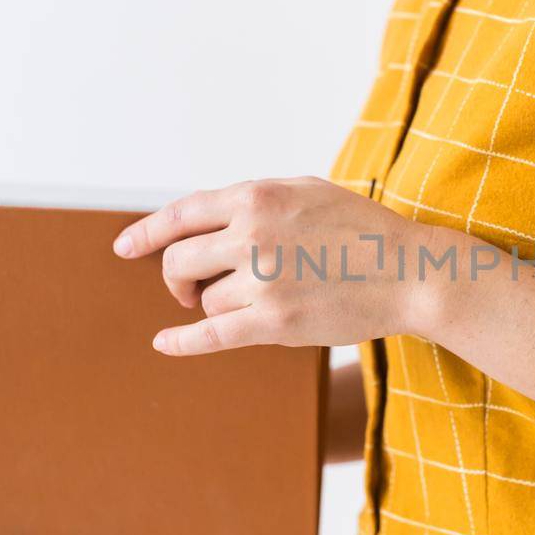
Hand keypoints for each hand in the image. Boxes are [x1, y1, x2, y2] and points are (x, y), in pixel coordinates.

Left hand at [114, 176, 458, 354]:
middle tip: (189, 290)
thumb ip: (254, 199)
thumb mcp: (306, 191)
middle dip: (178, 278)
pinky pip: (209, 335)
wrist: (408, 272)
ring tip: (256, 301)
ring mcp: (262, 280)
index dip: (146, 232)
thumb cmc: (361, 230)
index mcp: (256, 198)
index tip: (125, 248)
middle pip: (180, 261)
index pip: (182, 214)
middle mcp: (252, 236)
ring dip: (217, 304)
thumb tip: (203, 217)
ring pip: (205, 300)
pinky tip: (165, 342)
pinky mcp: (274, 322)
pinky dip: (181, 341)